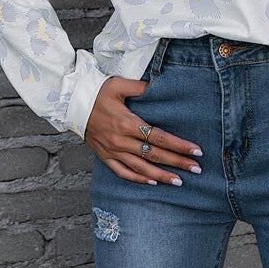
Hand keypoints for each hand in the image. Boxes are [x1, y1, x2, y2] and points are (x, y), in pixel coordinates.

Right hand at [84, 76, 202, 185]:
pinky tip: (152, 182)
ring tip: (179, 182)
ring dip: (162, 175)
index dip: (179, 145)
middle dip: (178, 162)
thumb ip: (140, 87)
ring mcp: (113, 151)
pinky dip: (138, 179)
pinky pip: (123, 172)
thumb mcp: (119, 85)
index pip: (159, 137)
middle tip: (197, 169)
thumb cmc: (97, 92)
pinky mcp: (105, 156)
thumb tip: (158, 87)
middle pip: (155, 155)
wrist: (72, 104)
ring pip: (141, 168)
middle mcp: (122, 141)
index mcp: (128, 123)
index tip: (196, 151)